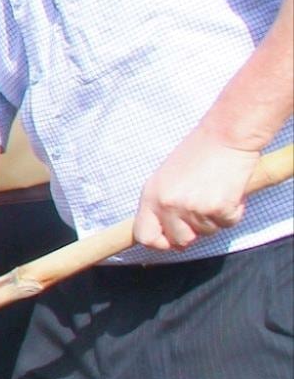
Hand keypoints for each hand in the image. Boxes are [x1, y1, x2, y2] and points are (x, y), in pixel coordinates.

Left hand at [135, 129, 259, 250]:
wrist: (225, 135)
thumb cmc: (198, 152)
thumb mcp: (167, 178)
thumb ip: (163, 203)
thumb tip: (167, 233)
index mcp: (150, 196)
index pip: (145, 236)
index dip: (159, 243)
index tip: (170, 241)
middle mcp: (168, 205)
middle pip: (179, 241)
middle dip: (194, 231)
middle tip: (203, 211)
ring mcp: (193, 208)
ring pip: (207, 233)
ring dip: (215, 218)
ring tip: (215, 191)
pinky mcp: (218, 208)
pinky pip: (228, 223)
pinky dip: (233, 212)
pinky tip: (230, 191)